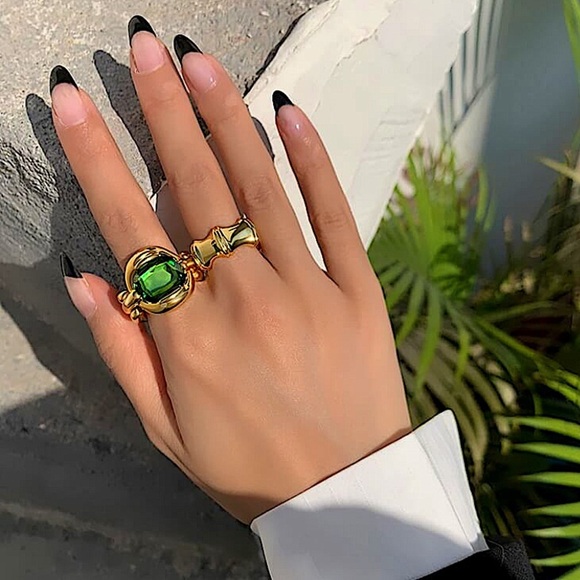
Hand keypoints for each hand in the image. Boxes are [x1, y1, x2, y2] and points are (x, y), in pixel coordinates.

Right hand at [53, 20, 410, 523]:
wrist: (346, 492)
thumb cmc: (248, 467)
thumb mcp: (165, 428)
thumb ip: (123, 351)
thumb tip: (86, 278)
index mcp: (189, 338)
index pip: (132, 228)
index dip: (96, 159)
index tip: (72, 102)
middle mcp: (245, 302)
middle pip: (195, 188)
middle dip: (164, 111)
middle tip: (145, 50)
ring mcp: (308, 291)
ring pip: (260, 188)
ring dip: (226, 119)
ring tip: (201, 65)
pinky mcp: (359, 292)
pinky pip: (333, 214)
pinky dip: (311, 159)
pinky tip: (288, 113)